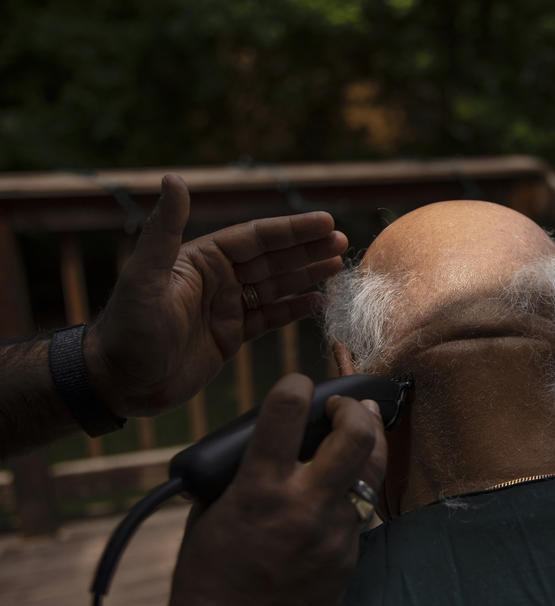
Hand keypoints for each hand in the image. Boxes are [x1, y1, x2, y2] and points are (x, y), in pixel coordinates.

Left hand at [85, 174, 347, 415]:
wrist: (118, 383)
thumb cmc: (127, 330)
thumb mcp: (144, 277)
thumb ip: (164, 230)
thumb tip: (174, 179)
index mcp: (201, 259)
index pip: (256, 238)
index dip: (292, 230)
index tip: (326, 222)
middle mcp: (216, 279)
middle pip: (272, 258)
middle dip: (307, 249)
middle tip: (342, 242)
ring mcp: (225, 308)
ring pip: (275, 285)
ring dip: (306, 274)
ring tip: (337, 265)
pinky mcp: (230, 336)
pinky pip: (269, 317)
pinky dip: (294, 309)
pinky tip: (317, 302)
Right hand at [124, 373, 386, 605]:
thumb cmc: (205, 578)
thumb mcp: (210, 514)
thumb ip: (241, 473)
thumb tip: (264, 441)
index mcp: (258, 490)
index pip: (286, 413)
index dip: (296, 385)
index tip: (298, 382)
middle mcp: (303, 508)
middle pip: (356, 436)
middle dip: (356, 409)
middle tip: (346, 408)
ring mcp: (333, 536)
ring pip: (371, 474)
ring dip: (368, 446)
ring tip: (361, 431)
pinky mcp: (349, 561)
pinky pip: (361, 515)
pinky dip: (353, 495)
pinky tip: (343, 490)